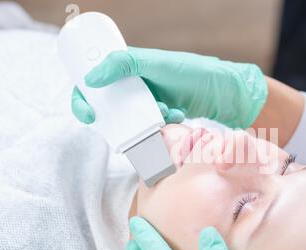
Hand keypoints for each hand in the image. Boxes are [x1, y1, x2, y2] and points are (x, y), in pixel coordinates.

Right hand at [72, 47, 267, 128]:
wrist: (221, 92)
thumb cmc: (190, 71)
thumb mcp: (156, 63)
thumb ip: (123, 64)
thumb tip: (91, 78)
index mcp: (127, 69)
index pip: (93, 84)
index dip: (84, 99)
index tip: (90, 115)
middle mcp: (134, 87)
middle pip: (108, 108)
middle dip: (115, 119)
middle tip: (129, 124)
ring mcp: (147, 104)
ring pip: (129, 123)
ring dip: (143, 123)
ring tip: (167, 110)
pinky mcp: (160, 119)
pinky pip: (149, 130)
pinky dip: (159, 127)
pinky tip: (176, 114)